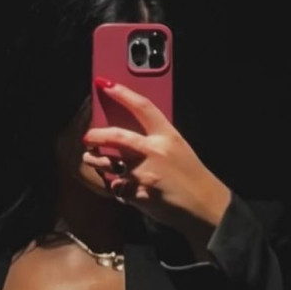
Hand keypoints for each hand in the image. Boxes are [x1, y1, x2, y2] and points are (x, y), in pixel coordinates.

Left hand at [82, 78, 231, 249]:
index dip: (122, 94)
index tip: (104, 84)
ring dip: (96, 161)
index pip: (142, 107)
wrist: (203, 206)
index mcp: (168, 136)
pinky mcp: (138, 194)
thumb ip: (156, 141)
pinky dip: (114, 186)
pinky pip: (117, 187)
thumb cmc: (191, 176)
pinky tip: (116, 184)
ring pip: (110, 164)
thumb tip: (129, 137)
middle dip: (96, 135)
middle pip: (117, 136)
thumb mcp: (178, 149)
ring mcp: (144, 174)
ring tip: (89, 158)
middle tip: (87, 136)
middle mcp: (154, 151)